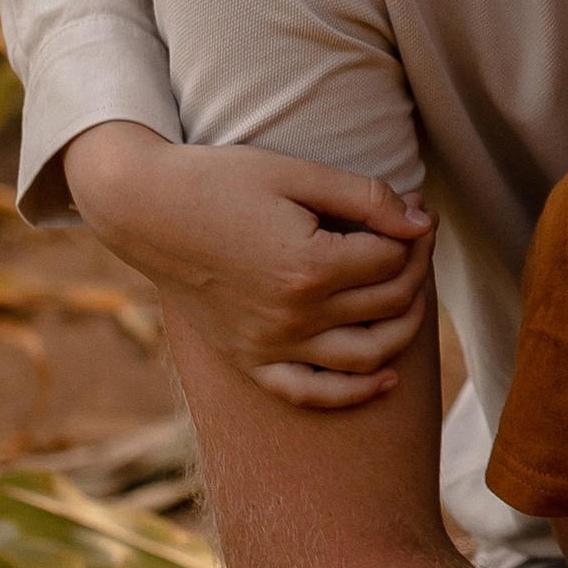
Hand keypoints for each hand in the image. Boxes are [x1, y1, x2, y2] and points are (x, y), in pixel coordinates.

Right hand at [64, 123, 432, 408]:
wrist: (144, 210)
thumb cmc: (220, 181)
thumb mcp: (295, 174)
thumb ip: (365, 198)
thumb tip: (423, 223)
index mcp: (310, 266)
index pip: (393, 260)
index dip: (416, 231)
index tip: (418, 208)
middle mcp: (295, 316)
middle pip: (388, 304)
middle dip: (416, 267)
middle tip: (415, 237)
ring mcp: (271, 345)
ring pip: (367, 356)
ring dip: (405, 328)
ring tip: (410, 294)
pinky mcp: (249, 359)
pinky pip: (311, 394)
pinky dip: (355, 392)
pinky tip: (386, 377)